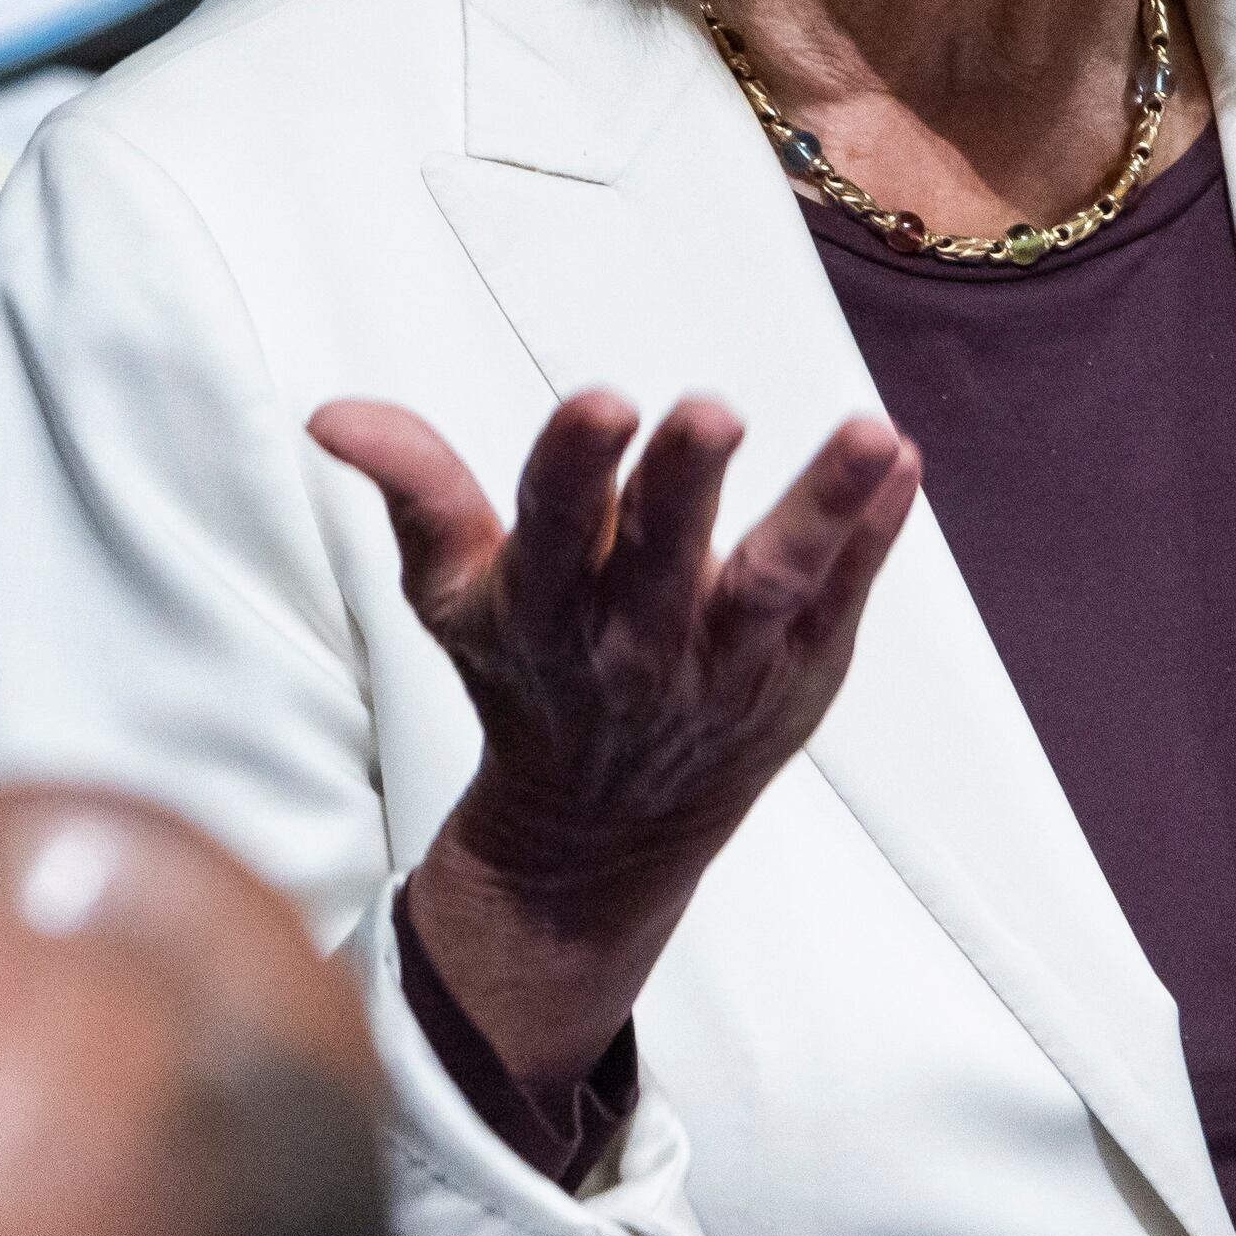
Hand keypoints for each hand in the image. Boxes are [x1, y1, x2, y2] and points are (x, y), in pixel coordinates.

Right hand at [311, 390, 921, 1093]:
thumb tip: (331, 413)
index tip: (602, 404)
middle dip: (686, 484)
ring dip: (822, 507)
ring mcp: (727, 660)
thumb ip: (413, 490)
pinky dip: (875, 537)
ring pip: (777, 584)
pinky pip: (843, 598)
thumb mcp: (451, 593)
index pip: (555, 529)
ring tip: (869, 436)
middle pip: (665, 554)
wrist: (601, 831)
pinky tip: (903, 464)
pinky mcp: (799, 672)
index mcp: (545, 607)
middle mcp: (636, 639)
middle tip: (712, 414)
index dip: (576, 469)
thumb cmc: (527, 675)